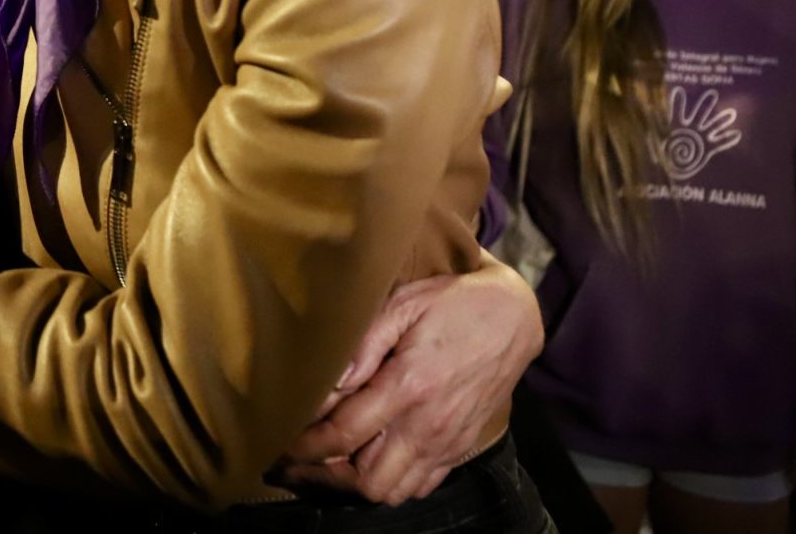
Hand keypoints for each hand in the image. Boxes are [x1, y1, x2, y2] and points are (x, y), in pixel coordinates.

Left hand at [279, 252, 541, 505]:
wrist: (514, 317)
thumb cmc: (453, 303)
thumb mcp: (403, 305)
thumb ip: (363, 345)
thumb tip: (328, 381)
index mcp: (409, 386)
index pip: (343, 434)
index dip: (305, 445)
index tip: (281, 442)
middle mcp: (429, 424)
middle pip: (366, 480)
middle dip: (324, 476)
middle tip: (296, 459)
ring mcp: (448, 441)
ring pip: (393, 491)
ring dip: (355, 484)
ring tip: (326, 464)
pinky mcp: (461, 447)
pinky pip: (421, 486)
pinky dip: (391, 483)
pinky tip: (369, 462)